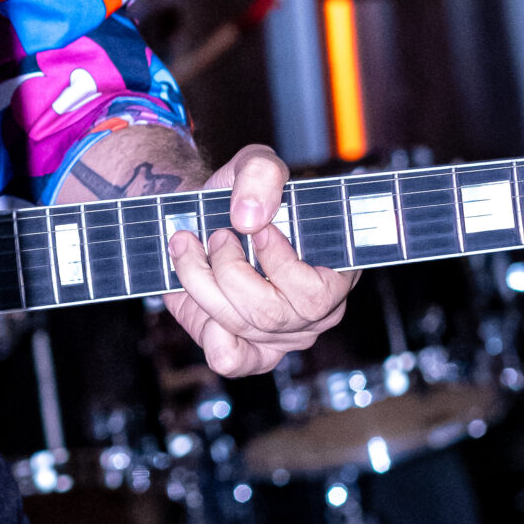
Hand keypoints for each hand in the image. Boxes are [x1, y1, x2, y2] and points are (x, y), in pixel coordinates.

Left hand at [166, 142, 354, 377]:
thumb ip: (261, 174)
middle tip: (216, 234)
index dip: (279, 264)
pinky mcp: (247, 350)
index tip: (255, 228)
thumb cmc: (242, 196)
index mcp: (336, 270)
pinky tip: (192, 291)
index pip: (317, 293)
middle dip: (228, 269)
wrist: (203, 216)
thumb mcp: (256, 165)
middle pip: (271, 314)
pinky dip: (204, 325)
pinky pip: (230, 359)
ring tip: (187, 244)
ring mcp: (283, 336)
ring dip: (200, 281)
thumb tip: (250, 218)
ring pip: (239, 328)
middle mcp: (317, 312)